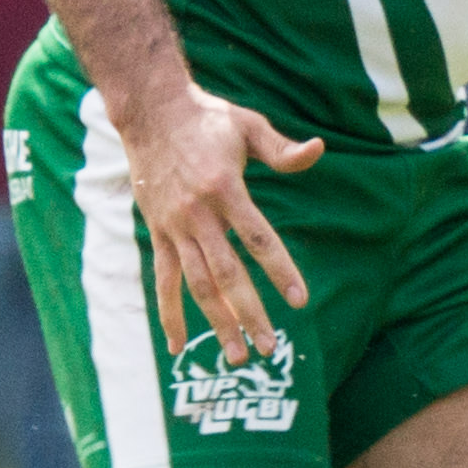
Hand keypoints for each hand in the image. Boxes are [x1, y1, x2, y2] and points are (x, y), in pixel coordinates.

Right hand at [116, 82, 323, 358]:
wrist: (149, 112)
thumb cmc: (207, 119)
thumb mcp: (248, 124)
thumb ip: (281, 149)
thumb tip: (318, 150)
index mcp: (225, 188)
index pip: (258, 238)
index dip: (280, 270)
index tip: (299, 301)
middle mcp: (198, 214)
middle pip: (227, 273)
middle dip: (249, 313)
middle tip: (269, 347)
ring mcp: (175, 227)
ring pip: (197, 284)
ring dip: (216, 322)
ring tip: (237, 355)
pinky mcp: (157, 233)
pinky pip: (164, 280)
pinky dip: (169, 314)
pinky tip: (178, 346)